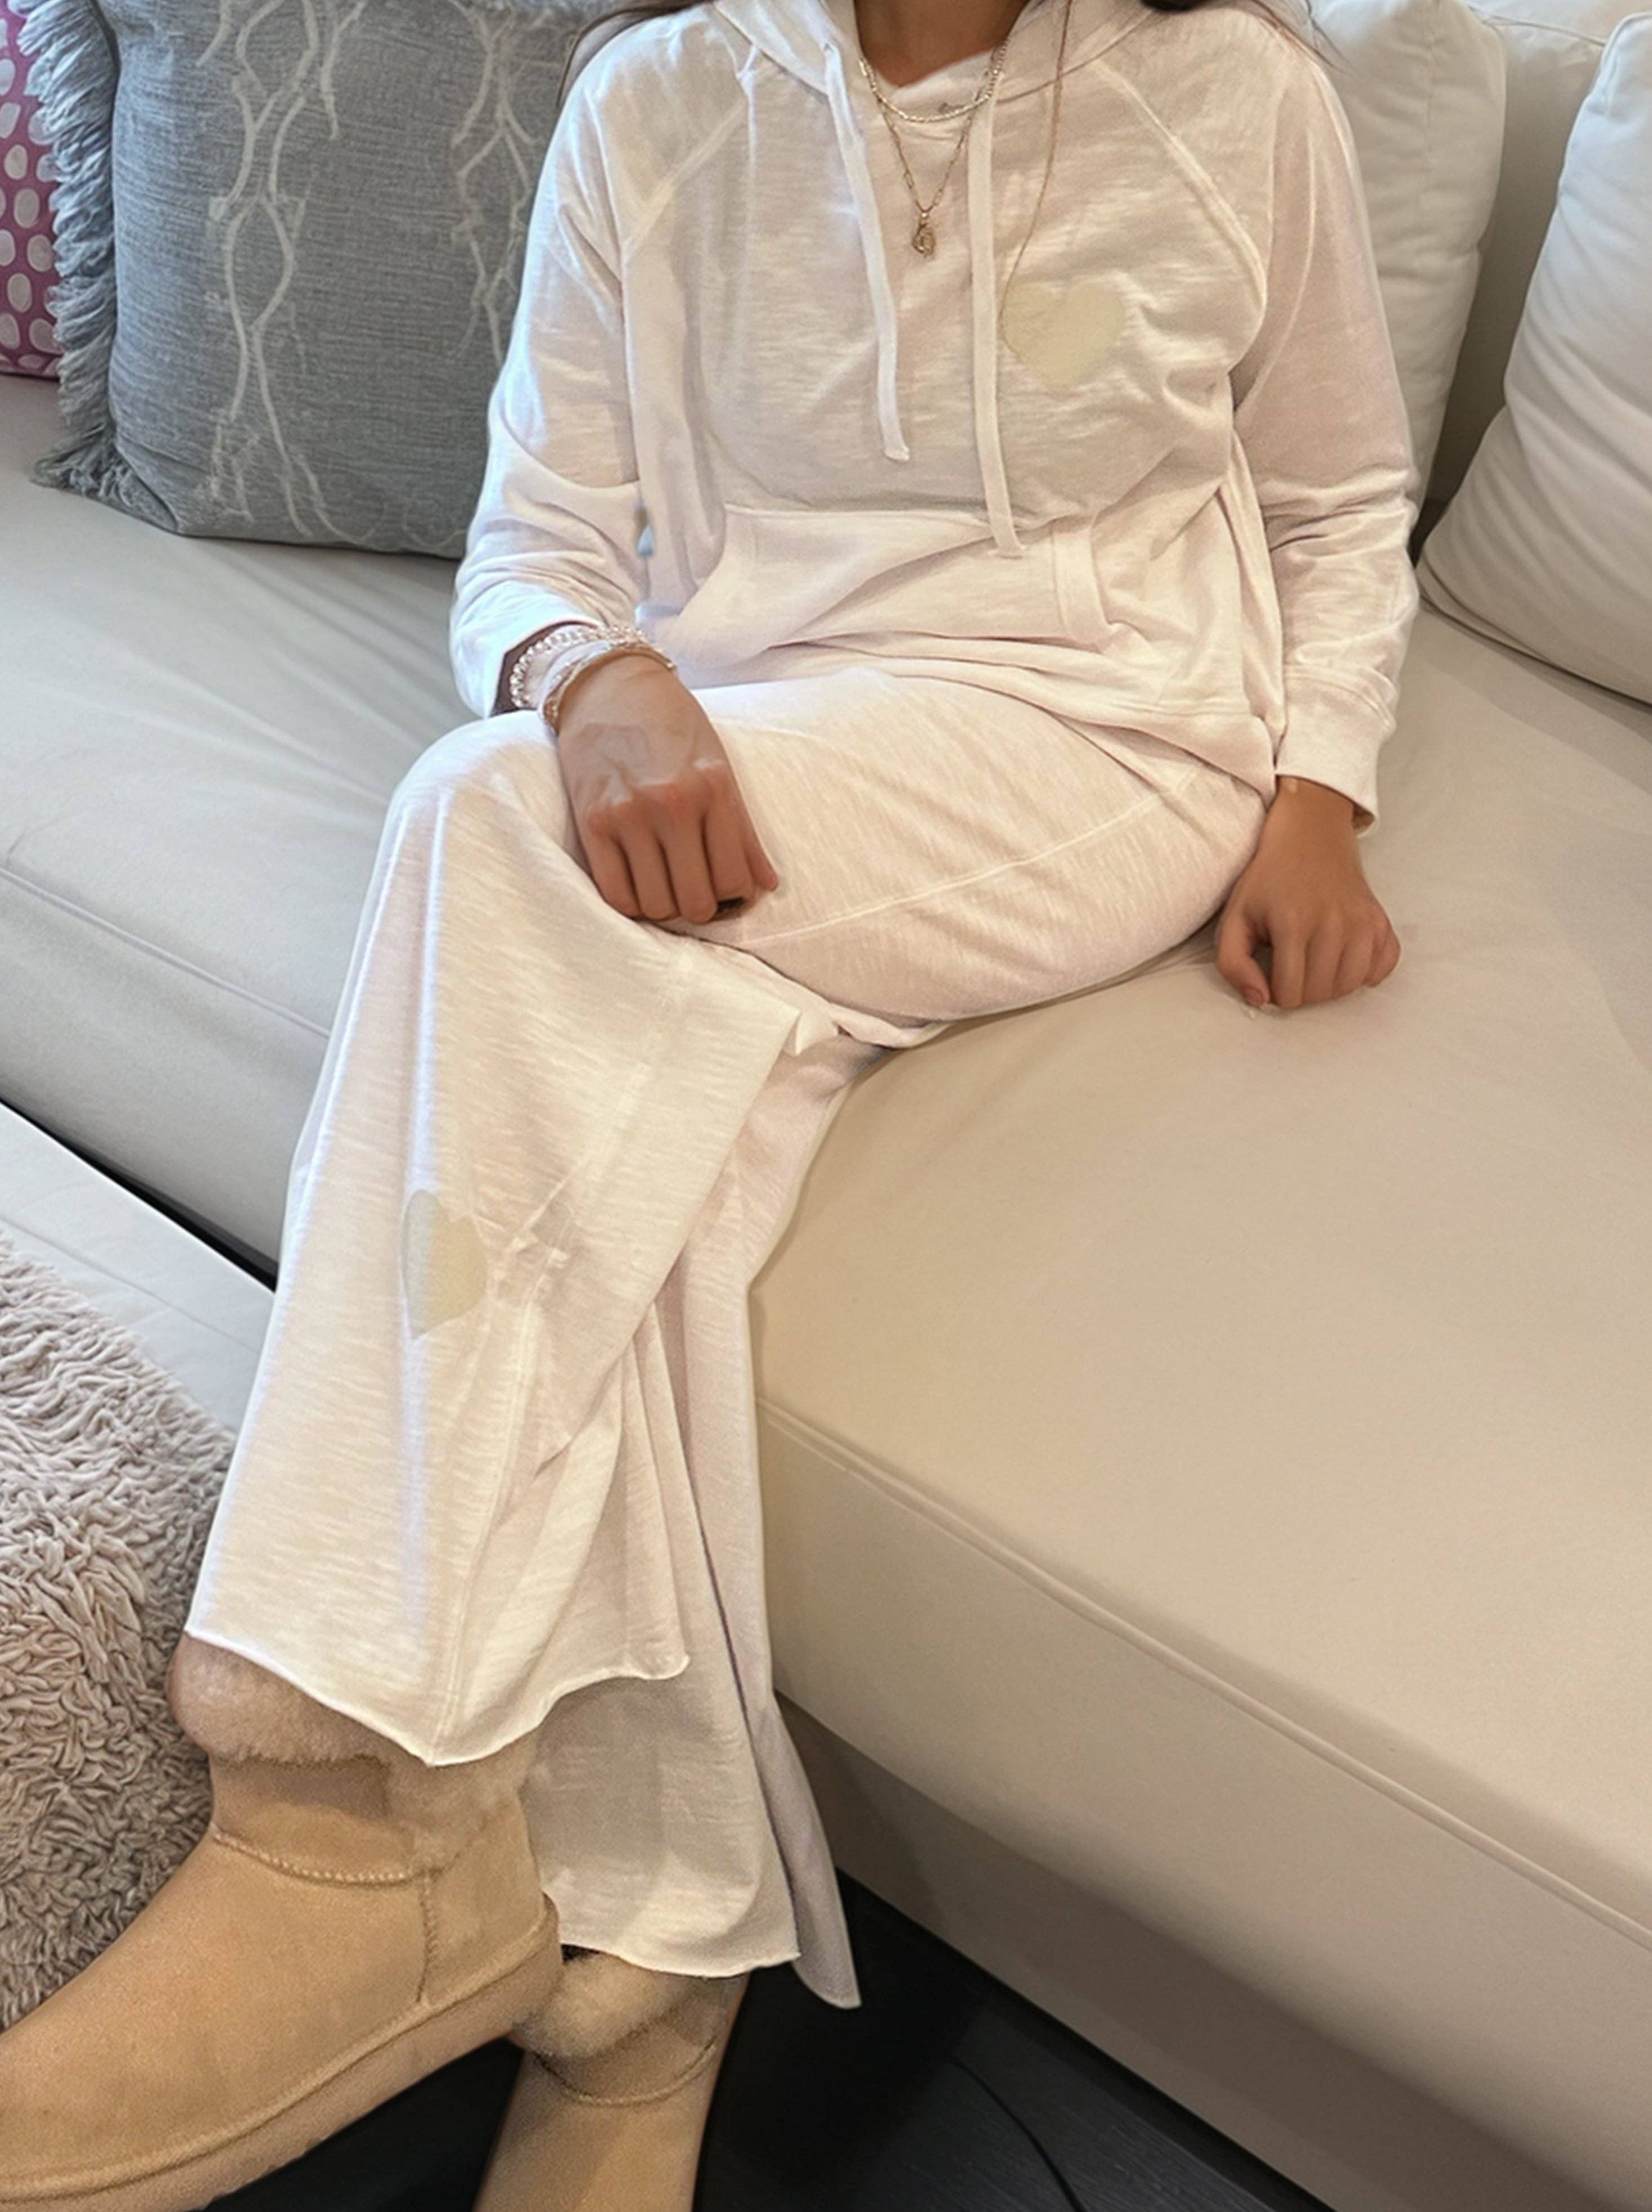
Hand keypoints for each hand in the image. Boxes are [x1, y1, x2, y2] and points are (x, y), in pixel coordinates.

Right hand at [554, 654, 780, 923]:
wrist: (610, 686)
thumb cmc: (673, 726)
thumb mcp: (720, 766)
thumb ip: (744, 830)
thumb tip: (766, 885)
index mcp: (713, 788)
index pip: (735, 879)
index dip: (736, 896)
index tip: (727, 889)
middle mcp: (672, 803)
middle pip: (696, 902)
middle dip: (700, 907)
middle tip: (695, 891)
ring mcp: (628, 814)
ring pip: (655, 906)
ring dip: (664, 907)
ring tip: (666, 886)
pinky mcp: (591, 822)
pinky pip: (615, 894)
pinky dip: (631, 903)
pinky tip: (638, 886)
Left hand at [1215, 780, 1400, 1010]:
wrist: (1308, 836)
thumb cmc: (1268, 879)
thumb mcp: (1234, 918)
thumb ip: (1233, 964)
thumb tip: (1259, 1000)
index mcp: (1293, 924)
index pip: (1290, 994)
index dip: (1275, 992)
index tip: (1271, 973)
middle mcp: (1333, 924)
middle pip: (1320, 994)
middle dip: (1301, 990)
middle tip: (1291, 966)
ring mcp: (1362, 921)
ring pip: (1350, 986)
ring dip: (1330, 985)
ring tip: (1313, 962)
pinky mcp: (1380, 920)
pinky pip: (1382, 967)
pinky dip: (1365, 971)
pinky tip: (1343, 956)